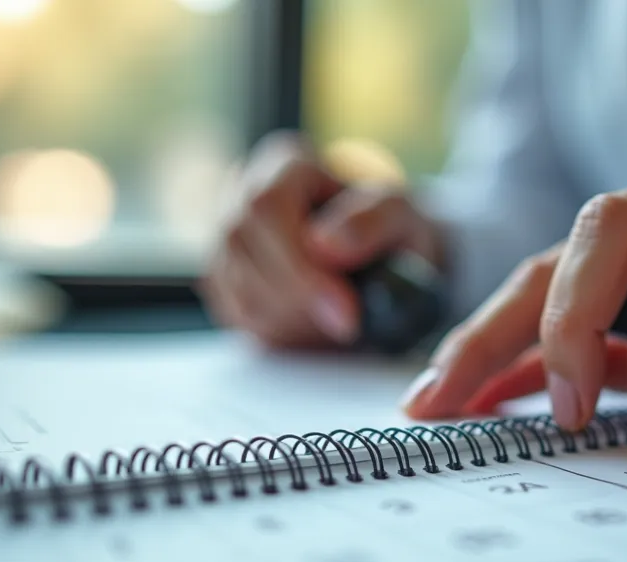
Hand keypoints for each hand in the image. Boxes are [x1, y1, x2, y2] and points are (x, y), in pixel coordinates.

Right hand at [197, 132, 445, 348]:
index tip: (345, 309)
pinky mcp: (225, 281)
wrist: (382, 257)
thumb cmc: (387, 228)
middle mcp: (244, 195)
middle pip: (241, 249)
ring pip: (238, 289)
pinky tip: (317, 325)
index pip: (265, 207)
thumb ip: (373, 221)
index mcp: (285, 164)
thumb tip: (326, 242)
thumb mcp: (401, 214)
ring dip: (293, 320)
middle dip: (299, 299)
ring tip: (339, 318)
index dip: (298, 264)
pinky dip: (283, 333)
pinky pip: (240, 316)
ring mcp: (228, 240)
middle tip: (348, 324)